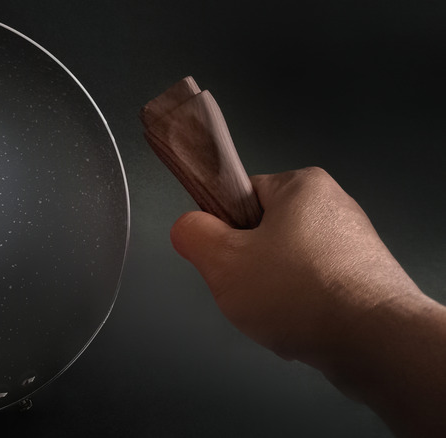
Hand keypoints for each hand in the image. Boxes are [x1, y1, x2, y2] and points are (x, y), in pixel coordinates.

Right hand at [170, 167, 445, 436]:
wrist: (376, 343)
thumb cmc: (299, 293)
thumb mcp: (223, 261)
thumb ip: (193, 235)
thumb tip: (187, 228)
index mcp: (302, 185)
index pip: (240, 195)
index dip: (222, 227)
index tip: (221, 256)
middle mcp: (334, 206)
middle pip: (263, 233)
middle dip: (248, 265)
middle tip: (246, 289)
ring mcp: (354, 244)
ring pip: (288, 266)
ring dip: (272, 291)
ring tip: (276, 312)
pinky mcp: (366, 279)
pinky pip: (315, 289)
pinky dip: (301, 307)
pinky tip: (299, 326)